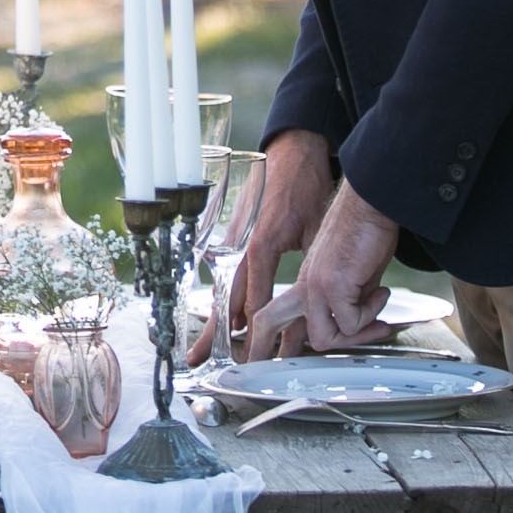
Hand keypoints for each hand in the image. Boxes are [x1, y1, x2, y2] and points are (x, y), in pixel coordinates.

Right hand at [188, 129, 333, 366]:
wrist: (293, 151)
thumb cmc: (305, 187)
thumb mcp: (315, 230)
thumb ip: (310, 268)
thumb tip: (315, 304)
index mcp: (261, 248)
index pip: (253, 302)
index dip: (252, 336)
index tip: (249, 360)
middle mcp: (240, 247)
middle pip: (225, 300)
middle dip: (213, 335)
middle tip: (197, 361)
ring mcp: (233, 240)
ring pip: (221, 288)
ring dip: (214, 319)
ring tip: (201, 347)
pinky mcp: (234, 234)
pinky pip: (226, 273)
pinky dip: (222, 296)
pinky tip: (220, 314)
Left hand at [247, 179, 398, 358]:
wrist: (370, 202)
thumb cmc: (364, 231)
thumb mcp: (351, 276)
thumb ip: (346, 303)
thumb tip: (355, 327)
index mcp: (304, 281)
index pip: (273, 313)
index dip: (264, 338)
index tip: (262, 359)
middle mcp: (303, 284)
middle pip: (265, 323)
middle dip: (260, 351)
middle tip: (260, 371)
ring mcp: (314, 285)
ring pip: (321, 338)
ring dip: (355, 335)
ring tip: (375, 317)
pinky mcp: (331, 284)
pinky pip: (350, 323)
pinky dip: (371, 315)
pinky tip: (380, 293)